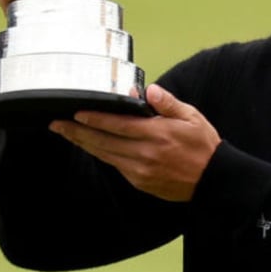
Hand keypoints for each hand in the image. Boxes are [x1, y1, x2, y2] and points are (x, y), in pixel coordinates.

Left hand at [48, 84, 220, 201]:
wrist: (214, 180)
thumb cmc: (203, 146)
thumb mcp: (191, 117)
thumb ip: (167, 103)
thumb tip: (148, 89)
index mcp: (157, 134)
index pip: (117, 125)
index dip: (94, 119)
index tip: (76, 113)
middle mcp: (145, 154)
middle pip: (103, 142)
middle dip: (77, 132)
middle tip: (57, 124)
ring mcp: (141, 171)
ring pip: (105, 155)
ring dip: (84, 144)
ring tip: (67, 134)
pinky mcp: (140, 182)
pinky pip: (115, 166)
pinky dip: (101, 155)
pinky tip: (91, 147)